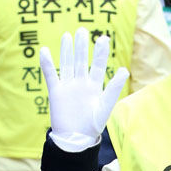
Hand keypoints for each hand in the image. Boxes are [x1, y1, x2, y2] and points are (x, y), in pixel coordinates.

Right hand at [40, 29, 129, 148]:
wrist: (75, 140)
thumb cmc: (92, 126)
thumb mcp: (105, 106)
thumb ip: (113, 88)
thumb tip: (125, 70)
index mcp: (94, 87)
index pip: (98, 66)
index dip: (100, 53)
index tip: (103, 38)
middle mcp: (81, 84)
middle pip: (81, 61)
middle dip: (82, 46)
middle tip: (82, 30)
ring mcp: (68, 86)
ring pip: (67, 64)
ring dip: (66, 51)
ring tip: (67, 35)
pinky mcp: (56, 92)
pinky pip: (50, 75)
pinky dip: (47, 64)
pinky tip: (45, 50)